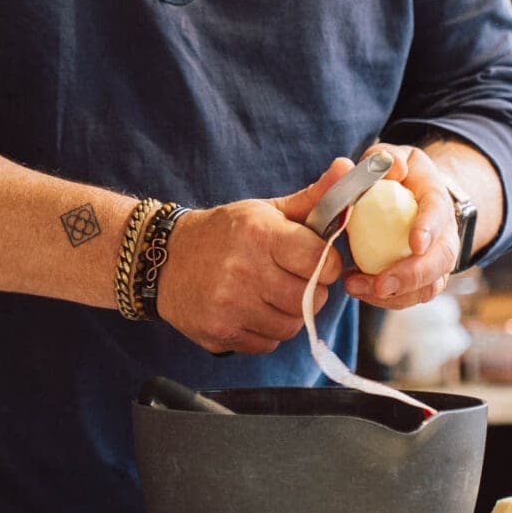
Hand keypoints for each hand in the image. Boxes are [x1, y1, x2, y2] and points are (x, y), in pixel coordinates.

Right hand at [156, 159, 352, 354]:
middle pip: (310, 299)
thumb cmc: (224, 233)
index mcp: (259, 234)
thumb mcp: (265, 211)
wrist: (164, 259)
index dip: (326, 263)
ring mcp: (229, 305)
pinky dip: (266, 331)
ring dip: (288, 313)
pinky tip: (251, 309)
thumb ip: (313, 197)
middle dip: (310, 291)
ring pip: (291, 326)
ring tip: (270, 293)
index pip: (320, 260)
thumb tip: (347, 168)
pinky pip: (268, 344)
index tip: (315, 260)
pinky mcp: (219, 333)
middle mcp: (243, 270)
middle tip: (292, 278)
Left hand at [341, 143, 457, 310]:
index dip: (430, 229)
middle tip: (380, 283)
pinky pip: (409, 298)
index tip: (415, 243)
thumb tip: (393, 168)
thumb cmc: (398, 176)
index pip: (439, 214)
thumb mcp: (392, 157)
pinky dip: (384, 299)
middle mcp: (444, 235)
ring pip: (427, 287)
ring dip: (394, 295)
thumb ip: (386, 157)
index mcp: (437, 200)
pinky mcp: (421, 281)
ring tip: (355, 286)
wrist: (415, 198)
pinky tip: (357, 287)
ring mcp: (435, 262)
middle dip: (413, 276)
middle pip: (441, 261)